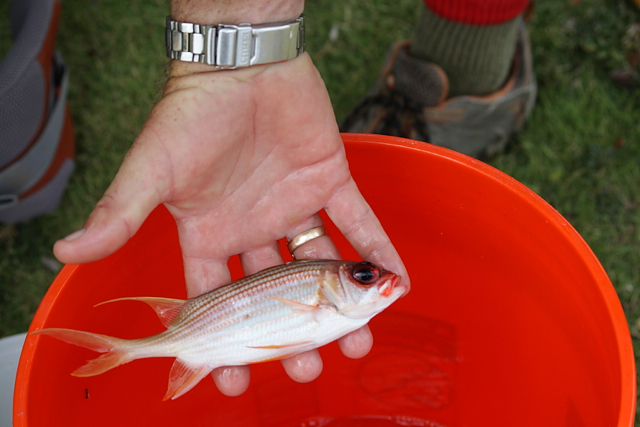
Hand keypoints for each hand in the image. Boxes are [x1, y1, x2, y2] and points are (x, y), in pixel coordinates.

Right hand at [53, 53, 408, 395]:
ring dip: (342, 302)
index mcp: (210, 234)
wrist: (239, 63)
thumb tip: (64, 251)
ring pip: (321, 265)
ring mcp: (294, 206)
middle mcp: (253, 227)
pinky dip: (378, 249)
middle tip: (311, 368)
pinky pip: (359, 221)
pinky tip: (396, 281)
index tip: (236, 383)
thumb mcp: (152, 170)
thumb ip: (119, 214)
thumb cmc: (191, 115)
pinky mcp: (329, 179)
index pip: (214, 301)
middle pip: (276, 294)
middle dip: (293, 333)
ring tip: (357, 342)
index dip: (224, 343)